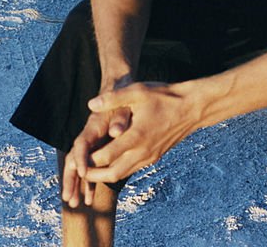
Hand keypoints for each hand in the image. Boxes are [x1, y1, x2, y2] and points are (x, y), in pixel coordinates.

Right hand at [62, 98, 132, 207]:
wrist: (121, 88)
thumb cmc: (124, 96)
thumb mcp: (125, 103)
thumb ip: (120, 117)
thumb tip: (116, 131)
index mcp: (93, 125)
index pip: (82, 144)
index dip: (81, 158)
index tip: (83, 173)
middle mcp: (89, 136)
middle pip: (74, 159)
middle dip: (71, 179)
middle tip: (68, 198)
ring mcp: (93, 144)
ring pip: (80, 166)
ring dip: (77, 185)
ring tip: (74, 205)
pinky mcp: (98, 149)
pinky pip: (91, 168)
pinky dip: (89, 182)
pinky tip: (89, 199)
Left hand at [83, 81, 197, 183]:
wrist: (191, 108)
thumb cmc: (163, 96)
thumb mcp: (137, 91)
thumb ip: (113, 98)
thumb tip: (91, 104)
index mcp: (136, 136)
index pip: (105, 156)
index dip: (88, 160)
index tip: (75, 158)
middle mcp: (142, 151)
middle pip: (112, 173)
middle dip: (93, 175)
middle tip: (78, 172)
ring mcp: (149, 157)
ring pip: (122, 174)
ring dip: (105, 175)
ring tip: (90, 171)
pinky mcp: (154, 157)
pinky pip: (132, 169)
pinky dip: (118, 170)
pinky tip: (110, 163)